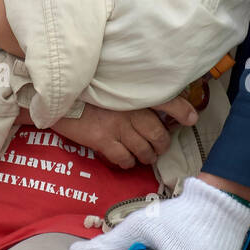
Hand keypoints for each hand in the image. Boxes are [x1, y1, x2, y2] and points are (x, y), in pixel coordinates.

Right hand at [51, 96, 198, 168]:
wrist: (58, 98)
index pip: (167, 100)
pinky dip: (128, 162)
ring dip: (147, 157)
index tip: (191, 118)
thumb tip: (148, 107)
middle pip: (159, 134)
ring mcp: (118, 126)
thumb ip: (129, 95)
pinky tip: (125, 159)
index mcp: (133, 94)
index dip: (182, 111)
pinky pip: (124, 159)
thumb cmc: (84, 91)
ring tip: (145, 156)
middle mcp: (130, 110)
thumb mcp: (111, 87)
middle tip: (158, 147)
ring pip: (144, 150)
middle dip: (162, 145)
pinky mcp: (103, 140)